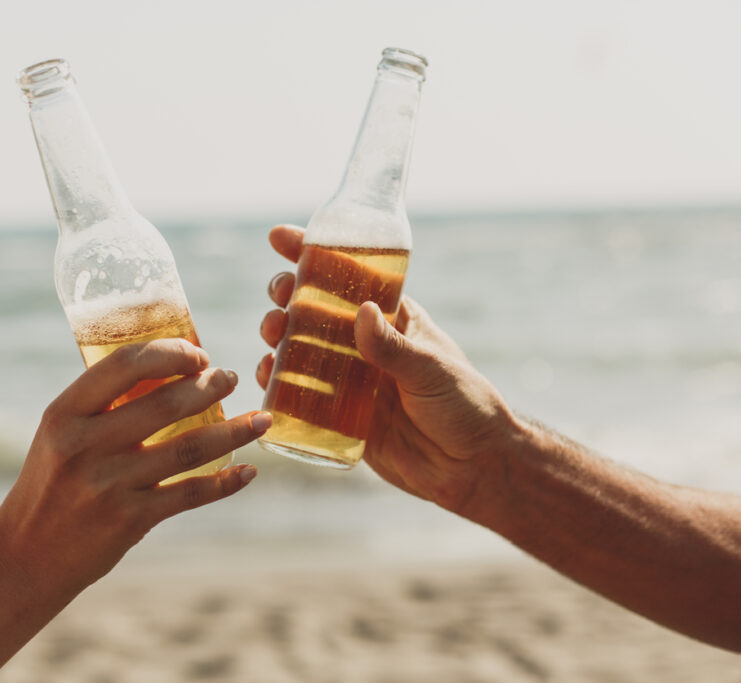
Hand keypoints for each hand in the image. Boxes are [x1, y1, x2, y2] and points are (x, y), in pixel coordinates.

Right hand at [0, 338, 268, 599]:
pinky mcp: (129, 521)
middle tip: (231, 377)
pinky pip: (189, 495)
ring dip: (232, 431)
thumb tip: (171, 371)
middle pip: (165, 404)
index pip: (125, 365)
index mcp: (64, 414)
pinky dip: (224, 482)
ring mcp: (108, 486)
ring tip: (260, 419)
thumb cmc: (51, 484)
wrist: (25, 558)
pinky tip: (247, 471)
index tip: (198, 353)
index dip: (170, 353)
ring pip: (187, 449)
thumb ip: (103, 405)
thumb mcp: (59, 435)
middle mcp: (84, 446)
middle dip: (209, 385)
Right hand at [256, 225, 523, 514]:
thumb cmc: (466, 406)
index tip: (279, 237)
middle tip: (278, 300)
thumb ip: (394, 346)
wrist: (474, 468)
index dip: (311, 253)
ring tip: (271, 337)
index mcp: (391, 319)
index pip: (348, 276)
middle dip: (286, 296)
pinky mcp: (341, 417)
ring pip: (300, 349)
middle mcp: (365, 345)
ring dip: (277, 338)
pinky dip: (277, 384)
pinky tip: (266, 378)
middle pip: (313, 309)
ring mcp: (350, 380)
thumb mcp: (431, 369)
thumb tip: (359, 311)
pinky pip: (300, 397)